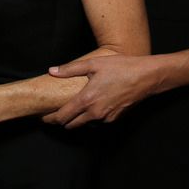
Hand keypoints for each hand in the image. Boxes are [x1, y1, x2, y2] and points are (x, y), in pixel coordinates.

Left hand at [42, 55, 161, 128]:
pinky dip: (91, 118)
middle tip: (53, 115)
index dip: (50, 119)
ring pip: (85, 124)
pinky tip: (90, 107)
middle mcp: (95, 113)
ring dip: (77, 120)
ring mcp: (106, 118)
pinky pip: (97, 122)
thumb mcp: (93, 63)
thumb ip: (70, 69)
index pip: (62, 117)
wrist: (146, 77)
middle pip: (71, 125)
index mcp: (86, 99)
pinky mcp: (115, 119)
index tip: (43, 117)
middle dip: (61, 122)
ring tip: (71, 110)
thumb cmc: (120, 67)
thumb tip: (52, 71)